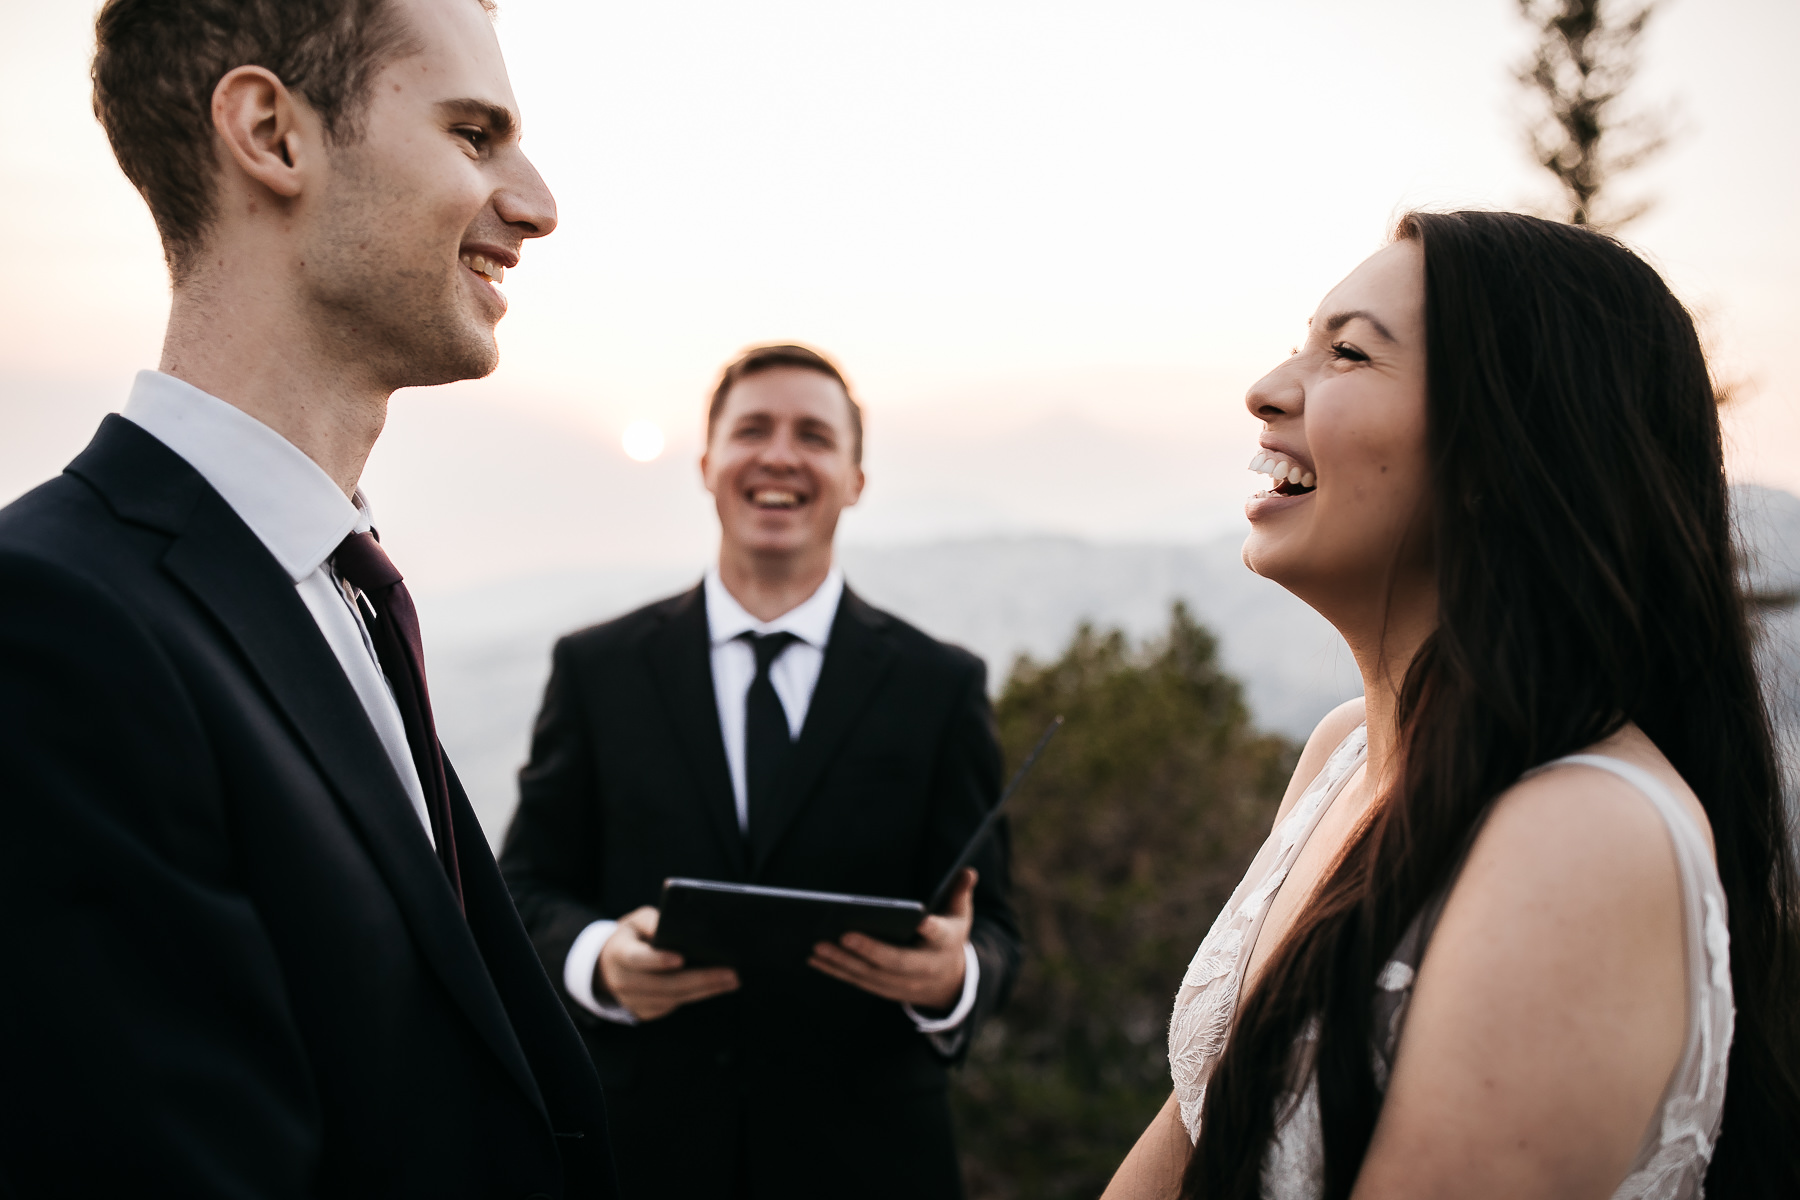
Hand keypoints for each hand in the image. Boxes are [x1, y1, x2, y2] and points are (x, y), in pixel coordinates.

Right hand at [597, 906, 739, 1020]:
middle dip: (699, 979)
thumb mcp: (637, 920)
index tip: (681, 958)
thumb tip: (679, 925)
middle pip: (663, 985)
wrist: (608, 966)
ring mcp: (633, 1000)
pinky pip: (673, 1005)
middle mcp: (623, 981)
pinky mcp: (645, 1012)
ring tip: (731, 979)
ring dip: (705, 990)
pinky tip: (717, 986)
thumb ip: (654, 921)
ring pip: (672, 998)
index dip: (658, 960)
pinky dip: (696, 996)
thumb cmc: (632, 936)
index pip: (637, 959)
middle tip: (730, 973)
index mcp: (619, 953)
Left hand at [809, 868, 975, 1009]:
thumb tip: (968, 870)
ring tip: (817, 945)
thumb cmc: (948, 937)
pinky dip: (836, 971)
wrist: (949, 982)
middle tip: (843, 933)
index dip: (931, 928)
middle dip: (870, 950)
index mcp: (944, 944)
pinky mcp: (884, 990)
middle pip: (896, 962)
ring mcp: (903, 984)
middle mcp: (924, 968)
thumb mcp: (960, 914)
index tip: (921, 919)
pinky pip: (858, 982)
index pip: (939, 935)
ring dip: (843, 962)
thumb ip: (960, 891)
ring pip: (871, 976)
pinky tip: (814, 958)